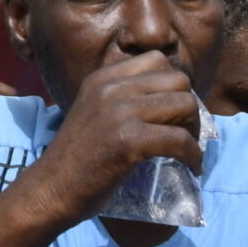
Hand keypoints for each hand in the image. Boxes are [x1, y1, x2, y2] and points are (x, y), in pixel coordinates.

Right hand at [26, 52, 201, 227]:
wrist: (53, 187)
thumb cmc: (78, 158)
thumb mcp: (95, 112)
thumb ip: (122, 99)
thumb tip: (171, 99)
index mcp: (102, 78)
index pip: (157, 60)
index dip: (172, 86)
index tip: (172, 112)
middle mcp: (110, 87)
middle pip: (178, 80)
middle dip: (190, 108)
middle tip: (184, 134)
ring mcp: (118, 112)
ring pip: (185, 104)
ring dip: (194, 131)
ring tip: (187, 152)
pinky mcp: (128, 141)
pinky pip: (181, 140)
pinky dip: (193, 156)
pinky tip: (190, 169)